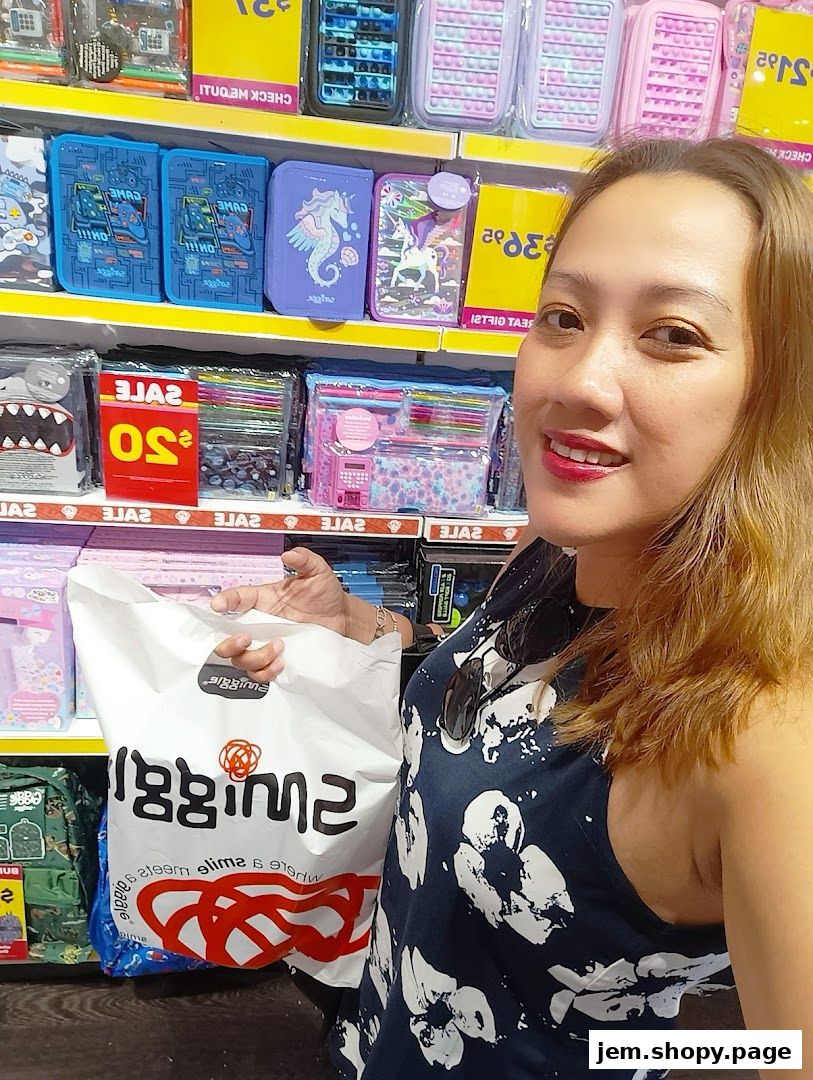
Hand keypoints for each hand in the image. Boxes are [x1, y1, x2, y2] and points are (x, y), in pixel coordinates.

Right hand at [210, 547, 350, 681]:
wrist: (342, 618)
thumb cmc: (324, 594)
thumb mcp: (317, 572)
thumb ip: (304, 559)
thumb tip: (289, 554)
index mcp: (261, 600)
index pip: (234, 599)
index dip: (223, 602)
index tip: (218, 605)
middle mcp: (258, 624)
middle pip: (225, 638)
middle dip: (229, 642)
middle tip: (246, 638)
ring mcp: (264, 644)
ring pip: (240, 660)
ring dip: (255, 657)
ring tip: (279, 647)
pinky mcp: (275, 661)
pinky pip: (258, 675)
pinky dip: (265, 672)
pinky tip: (281, 663)